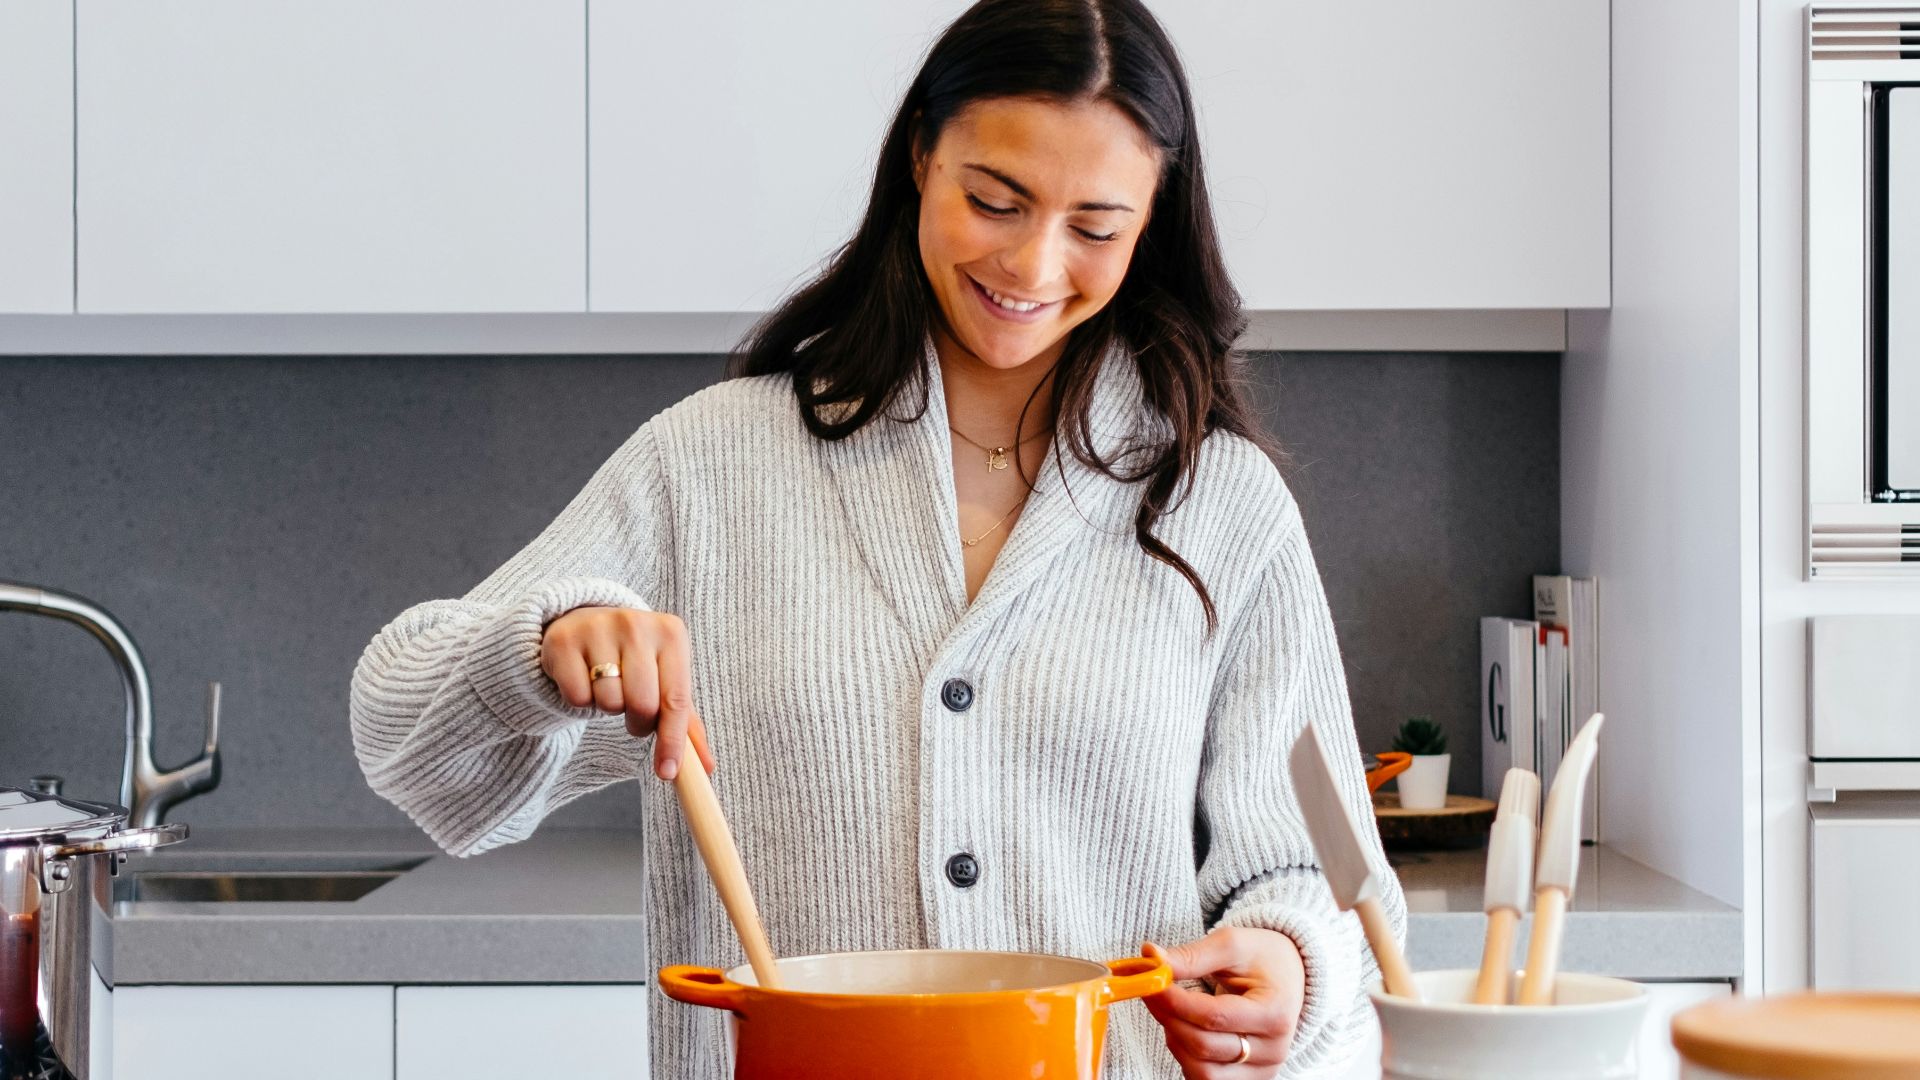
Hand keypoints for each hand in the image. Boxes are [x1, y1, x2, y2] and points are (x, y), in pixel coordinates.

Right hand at [539, 606, 714, 780]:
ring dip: (608, 707)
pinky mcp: (563, 640)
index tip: (667, 772)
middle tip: (632, 713)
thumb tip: (706, 766)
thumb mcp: (665, 677)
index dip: (672, 740)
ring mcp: (598, 628)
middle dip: (638, 722)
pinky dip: (581, 700)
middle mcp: (636, 624)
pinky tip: (584, 679)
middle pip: (642, 704)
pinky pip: (577, 697)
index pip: (676, 699)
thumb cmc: (634, 658)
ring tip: (607, 687)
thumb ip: (685, 721)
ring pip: (608, 702)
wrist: (585, 622)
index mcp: (671, 632)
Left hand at [1142, 927, 1304, 1077]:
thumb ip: (1192, 956)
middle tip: (1152, 992)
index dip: (1175, 1002)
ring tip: (1173, 1011)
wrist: (1290, 976)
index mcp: (1275, 1012)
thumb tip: (1151, 958)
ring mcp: (1262, 1070)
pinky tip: (1185, 1030)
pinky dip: (1187, 1057)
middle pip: (1204, 1046)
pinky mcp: (1248, 1079)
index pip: (1214, 1017)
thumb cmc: (1263, 958)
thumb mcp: (1232, 944)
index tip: (1152, 982)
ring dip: (1175, 1041)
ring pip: (1202, 1071)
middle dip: (1169, 1018)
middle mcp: (1273, 1049)